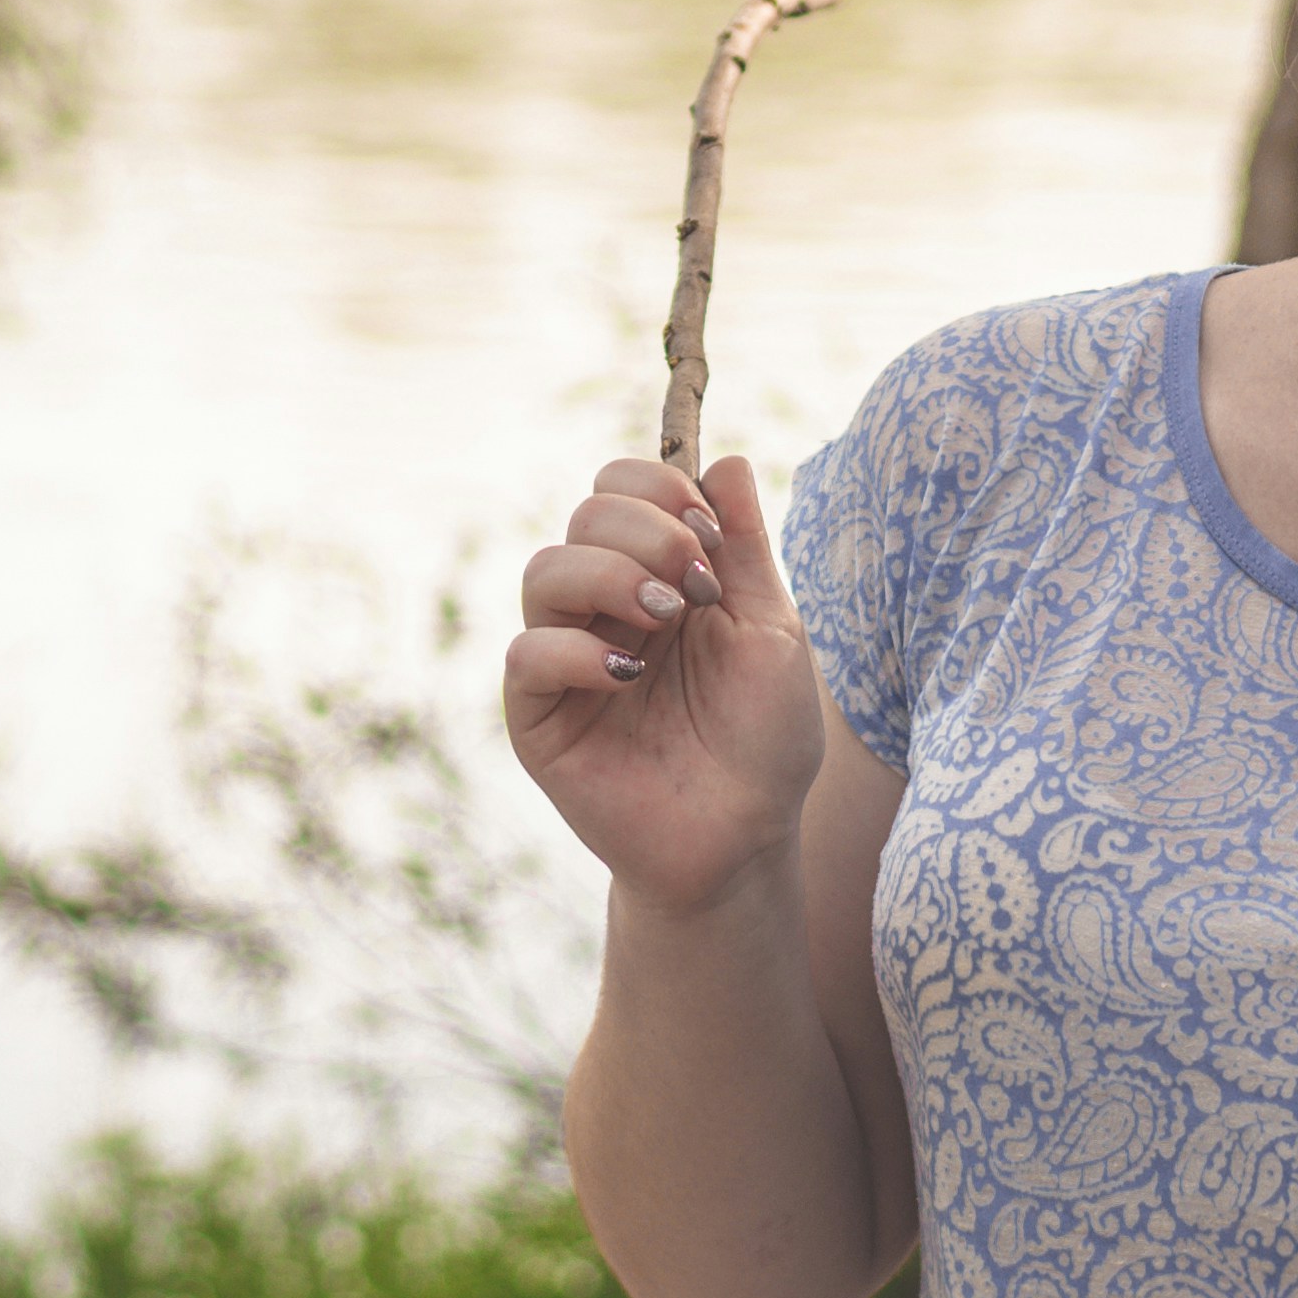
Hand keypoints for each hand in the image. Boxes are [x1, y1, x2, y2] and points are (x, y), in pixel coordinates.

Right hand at [503, 451, 826, 912]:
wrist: (745, 838)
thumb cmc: (763, 739)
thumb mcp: (769, 628)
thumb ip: (744, 547)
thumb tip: (726, 460)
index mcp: (655, 576)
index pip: (620, 490)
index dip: (661, 491)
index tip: (712, 538)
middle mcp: (602, 608)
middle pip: (585, 515)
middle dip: (649, 532)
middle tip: (697, 588)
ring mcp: (566, 660)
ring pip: (545, 570)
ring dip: (612, 576)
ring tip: (668, 621)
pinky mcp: (539, 719)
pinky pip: (527, 654)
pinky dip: (576, 649)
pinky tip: (628, 675)